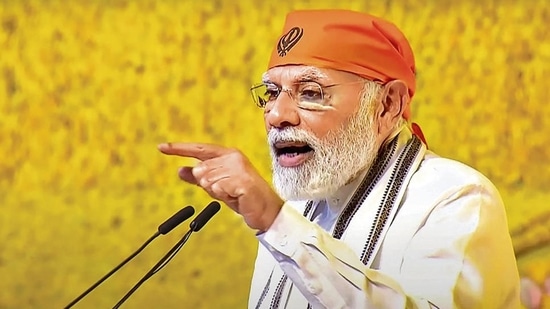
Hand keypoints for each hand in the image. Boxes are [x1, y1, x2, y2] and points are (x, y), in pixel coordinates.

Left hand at [158, 142, 283, 230]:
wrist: (266, 209)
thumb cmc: (243, 196)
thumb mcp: (218, 185)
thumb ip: (200, 177)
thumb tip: (180, 170)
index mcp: (228, 154)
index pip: (199, 149)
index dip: (179, 148)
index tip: (161, 147)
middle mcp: (232, 157)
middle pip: (200, 170)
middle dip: (208, 185)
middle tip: (225, 191)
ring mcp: (237, 168)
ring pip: (207, 180)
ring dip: (216, 191)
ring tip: (232, 193)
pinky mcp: (240, 180)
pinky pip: (217, 189)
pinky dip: (223, 196)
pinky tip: (236, 196)